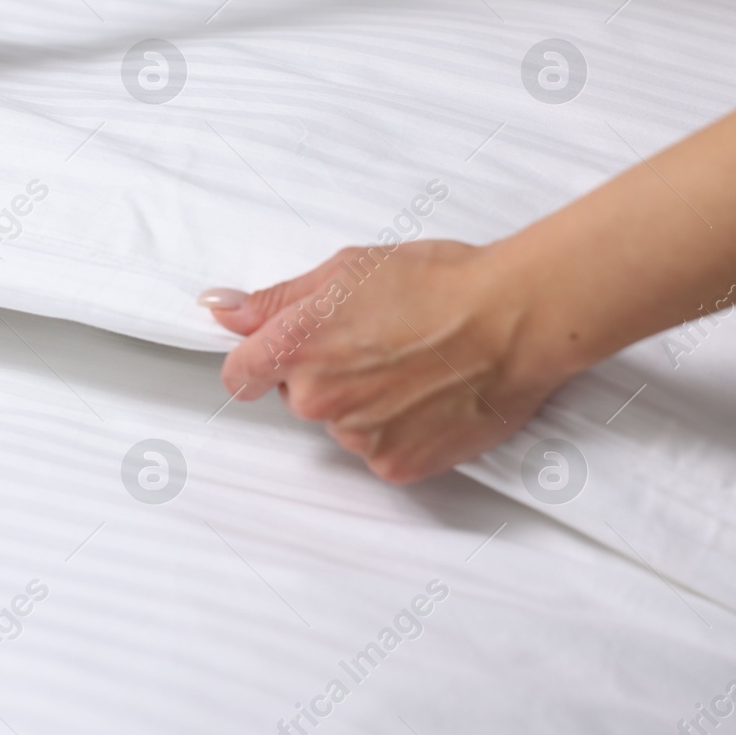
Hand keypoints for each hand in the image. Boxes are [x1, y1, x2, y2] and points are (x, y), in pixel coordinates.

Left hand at [202, 240, 573, 482]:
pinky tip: (428, 398)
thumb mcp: (346, 270)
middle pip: (295, 396)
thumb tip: (221, 309)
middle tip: (377, 345)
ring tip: (412, 368)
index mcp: (294, 346)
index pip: (239, 374)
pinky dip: (398, 431)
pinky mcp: (395, 464)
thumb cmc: (439, 284)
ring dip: (364, 405)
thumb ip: (276, 299)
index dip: (256, 364)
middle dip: (323, 375)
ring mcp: (355, 436)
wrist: (515, 320)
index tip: (274, 360)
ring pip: (341, 424)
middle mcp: (316, 397)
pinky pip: (379, 452)